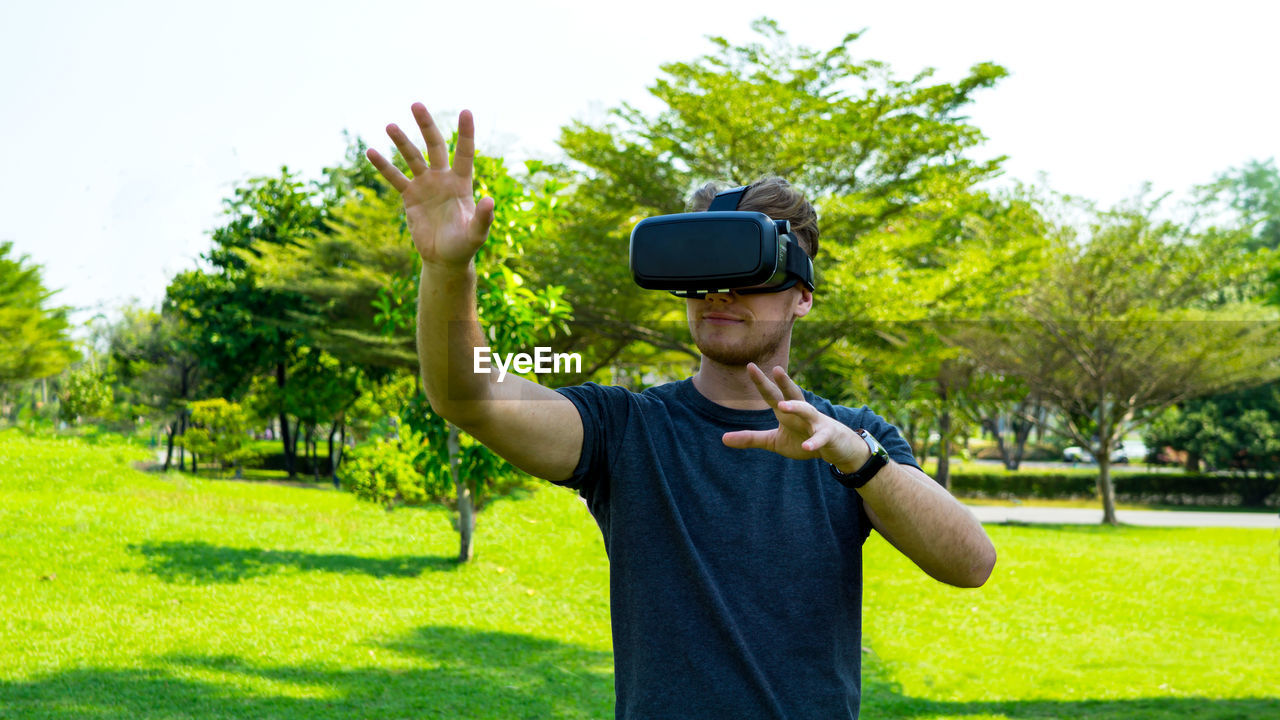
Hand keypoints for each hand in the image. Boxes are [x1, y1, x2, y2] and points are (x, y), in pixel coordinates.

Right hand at [366, 103, 493, 267]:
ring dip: (401, 142)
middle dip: (426, 126)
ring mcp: (425, 185)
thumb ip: (483, 217)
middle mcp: (443, 178)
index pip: (465, 153)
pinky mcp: (409, 196)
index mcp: (462, 183)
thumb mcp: (476, 234)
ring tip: (390, 126)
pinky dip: (383, 166)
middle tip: (416, 105)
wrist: (444, 258)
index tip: (466, 111)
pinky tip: (370, 151)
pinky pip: (395, 178)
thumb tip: (489, 200)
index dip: (466, 133)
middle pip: (434, 146)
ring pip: (412, 158)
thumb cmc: (464, 245)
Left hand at [721, 363, 867, 469]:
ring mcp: (816, 423)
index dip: (761, 381)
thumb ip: (751, 438)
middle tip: (776, 369)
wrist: (837, 449)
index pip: (772, 394)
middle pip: (792, 394)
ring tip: (782, 406)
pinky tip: (806, 446)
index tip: (750, 365)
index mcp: (786, 411)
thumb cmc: (803, 440)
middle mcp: (801, 413)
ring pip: (807, 411)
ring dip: (796, 407)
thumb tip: (722, 439)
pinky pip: (821, 438)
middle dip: (784, 382)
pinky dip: (814, 442)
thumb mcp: (774, 441)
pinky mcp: (828, 436)